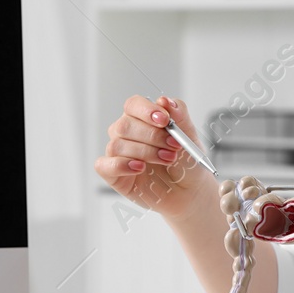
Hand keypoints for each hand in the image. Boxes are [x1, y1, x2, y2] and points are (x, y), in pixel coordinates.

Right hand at [95, 95, 209, 219]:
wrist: (189, 191)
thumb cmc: (186, 162)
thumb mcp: (189, 137)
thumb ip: (179, 117)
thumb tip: (166, 101)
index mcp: (142, 119)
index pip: (133, 105)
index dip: (146, 110)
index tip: (164, 121)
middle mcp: (126, 134)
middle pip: (125, 125)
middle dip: (152, 136)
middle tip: (174, 146)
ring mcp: (118, 154)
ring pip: (118, 145)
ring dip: (145, 152)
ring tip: (168, 159)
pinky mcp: (112, 174)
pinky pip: (104, 165)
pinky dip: (122, 165)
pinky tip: (140, 168)